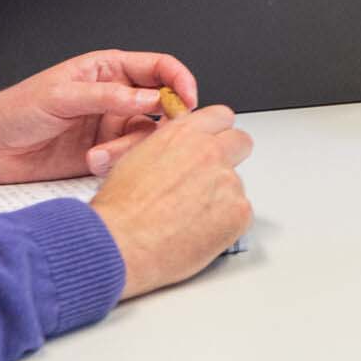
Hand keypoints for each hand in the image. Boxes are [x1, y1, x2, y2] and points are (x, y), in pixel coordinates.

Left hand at [0, 50, 198, 183]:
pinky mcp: (106, 151)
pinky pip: (130, 155)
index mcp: (108, 70)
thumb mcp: (61, 95)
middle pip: (162, 103)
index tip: (187, 99)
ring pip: (148, 134)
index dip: (179, 79)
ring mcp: (112, 125)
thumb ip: (108, 97)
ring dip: (132, 146)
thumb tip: (151, 100)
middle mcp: (116, 96)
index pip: (158, 67)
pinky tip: (94, 161)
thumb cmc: (16, 110)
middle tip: (164, 133)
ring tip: (103, 154)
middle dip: (166, 119)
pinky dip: (119, 160)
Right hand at [88, 106, 253, 300]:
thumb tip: (180, 150)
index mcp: (184, 134)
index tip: (214, 144)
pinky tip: (198, 233)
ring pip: (238, 184)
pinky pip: (241, 214)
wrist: (119, 244)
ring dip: (222, 198)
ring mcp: (228, 181)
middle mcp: (210, 151)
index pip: (221, 117)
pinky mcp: (239, 211)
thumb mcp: (135, 159)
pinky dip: (226, 225)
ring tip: (190, 218)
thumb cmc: (118, 211)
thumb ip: (168, 147)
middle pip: (241, 143)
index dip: (217, 133)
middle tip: (209, 182)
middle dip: (230, 158)